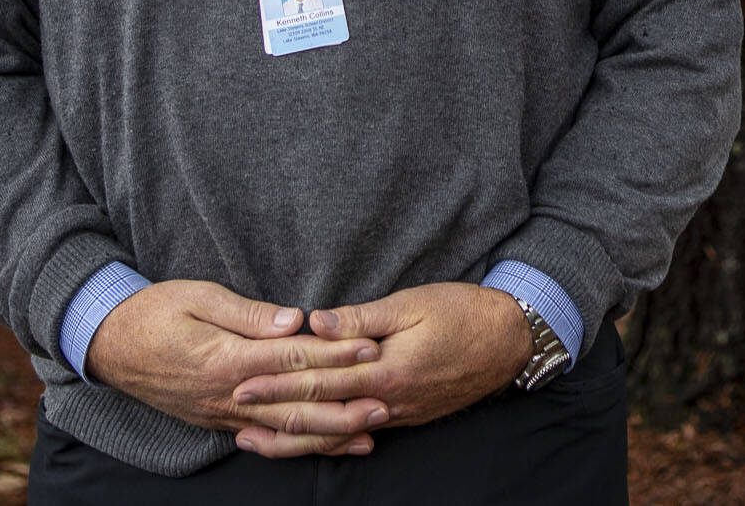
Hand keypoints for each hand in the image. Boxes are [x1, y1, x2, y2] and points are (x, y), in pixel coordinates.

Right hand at [85, 279, 389, 456]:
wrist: (110, 345)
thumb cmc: (155, 311)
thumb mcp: (198, 296)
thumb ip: (248, 313)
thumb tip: (295, 320)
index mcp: (227, 357)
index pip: (293, 359)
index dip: (335, 354)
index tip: (370, 347)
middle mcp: (229, 393)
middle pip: (296, 404)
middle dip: (343, 404)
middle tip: (385, 400)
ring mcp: (223, 413)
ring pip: (285, 431)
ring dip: (329, 433)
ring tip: (369, 433)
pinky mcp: (219, 421)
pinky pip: (266, 439)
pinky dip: (299, 445)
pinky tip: (326, 445)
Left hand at [231, 283, 532, 433]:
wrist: (509, 340)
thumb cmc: (461, 312)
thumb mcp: (411, 304)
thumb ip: (361, 318)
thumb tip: (315, 323)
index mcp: (385, 370)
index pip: (319, 381)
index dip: (278, 381)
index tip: (242, 379)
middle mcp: (388, 401)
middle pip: (322, 414)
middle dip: (276, 414)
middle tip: (236, 414)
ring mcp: (399, 414)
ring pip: (338, 432)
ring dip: (297, 437)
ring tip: (259, 439)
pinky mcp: (409, 416)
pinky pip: (361, 432)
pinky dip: (330, 438)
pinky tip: (310, 439)